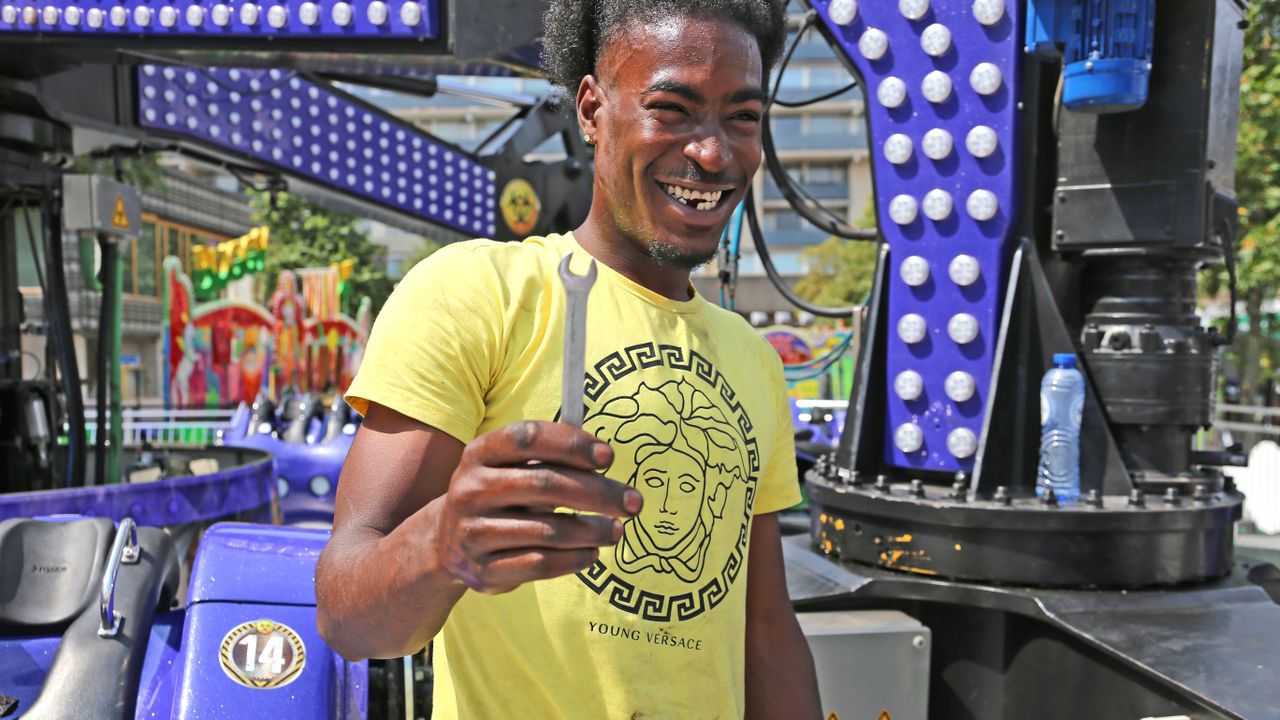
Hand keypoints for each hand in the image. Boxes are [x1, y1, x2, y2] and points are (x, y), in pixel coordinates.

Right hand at [432, 420, 641, 593]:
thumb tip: (604, 463)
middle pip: (546, 485)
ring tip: (616, 530)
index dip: (572, 444)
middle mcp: (471, 488)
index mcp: (480, 452)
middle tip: (633, 502)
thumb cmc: (499, 494)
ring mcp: (473, 531)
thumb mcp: (511, 467)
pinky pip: (540, 564)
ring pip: (548, 530)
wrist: (446, 543)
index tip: (608, 457)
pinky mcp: (482, 569)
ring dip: (592, 531)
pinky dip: (574, 559)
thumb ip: (550, 460)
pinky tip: (591, 553)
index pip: (528, 438)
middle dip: (598, 493)